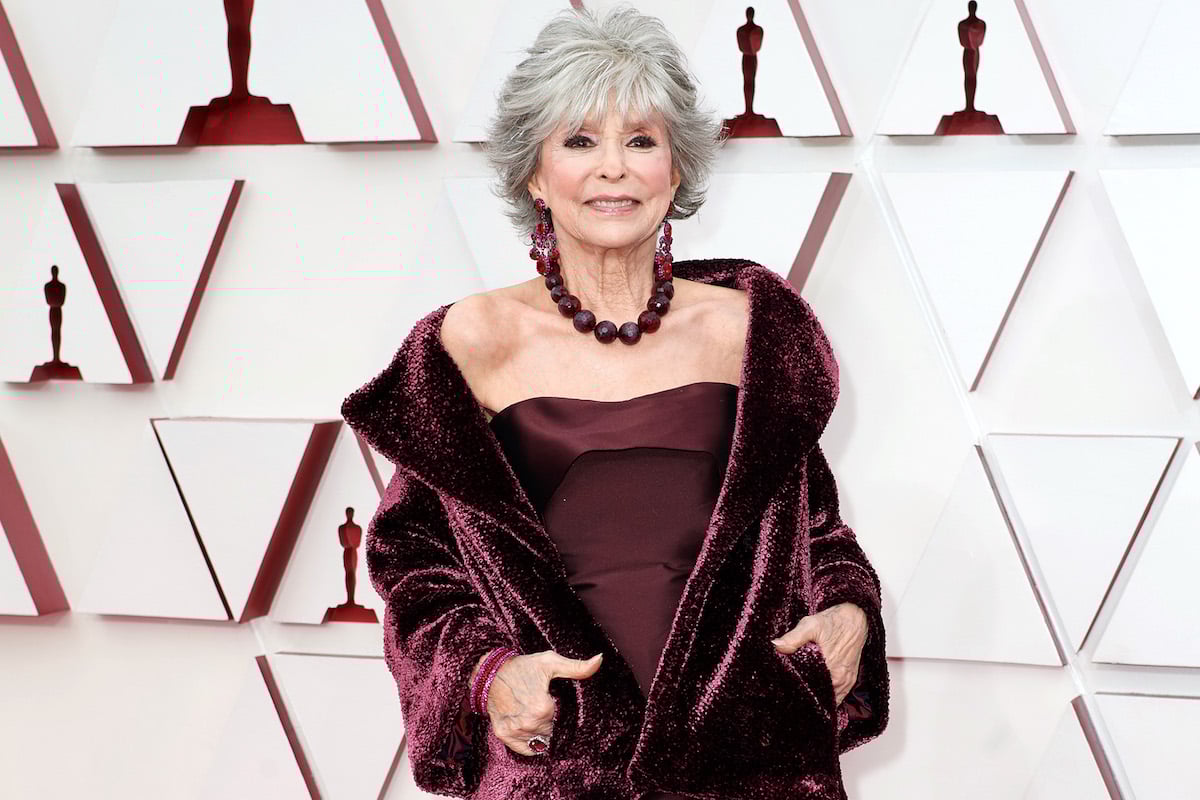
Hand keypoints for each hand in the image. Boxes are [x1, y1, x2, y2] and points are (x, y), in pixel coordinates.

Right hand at [470, 649, 602, 755]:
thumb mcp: (550, 663)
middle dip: (557, 727)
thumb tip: (599, 660)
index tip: (566, 712)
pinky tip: (533, 729)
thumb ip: (577, 667)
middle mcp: (529, 724)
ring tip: (543, 720)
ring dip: (545, 736)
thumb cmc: (522, 667)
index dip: (568, 719)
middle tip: (553, 714)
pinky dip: (531, 743)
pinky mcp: (504, 735)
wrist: (490, 672)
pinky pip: (526, 749)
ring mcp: (515, 731)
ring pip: (541, 743)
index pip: (566, 725)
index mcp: (543, 709)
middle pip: (554, 735)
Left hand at [771, 602, 866, 704]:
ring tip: (803, 695)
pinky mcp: (850, 679)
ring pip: (829, 698)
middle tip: (792, 693)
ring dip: (818, 697)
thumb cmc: (833, 621)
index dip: (798, 691)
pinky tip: (818, 693)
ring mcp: (846, 680)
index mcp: (829, 667)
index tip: (787, 689)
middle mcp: (840, 678)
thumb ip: (793, 638)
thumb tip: (776, 646)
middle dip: (807, 696)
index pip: (810, 689)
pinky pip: (839, 696)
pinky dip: (829, 696)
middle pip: (820, 696)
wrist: (856, 618)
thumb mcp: (810, 625)